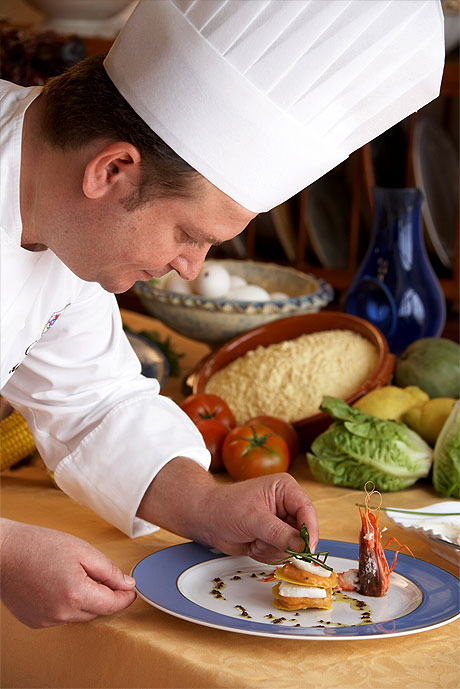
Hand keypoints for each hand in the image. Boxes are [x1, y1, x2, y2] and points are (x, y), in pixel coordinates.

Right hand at [0, 520, 135, 627]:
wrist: (3, 552)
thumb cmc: (39, 545)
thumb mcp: (82, 550)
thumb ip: (108, 570)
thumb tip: (127, 584)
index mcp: (76, 595)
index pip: (112, 605)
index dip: (125, 597)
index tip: (131, 590)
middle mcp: (61, 614)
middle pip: (97, 611)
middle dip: (105, 595)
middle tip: (101, 574)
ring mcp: (46, 620)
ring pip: (80, 615)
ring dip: (85, 600)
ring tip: (73, 574)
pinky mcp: (35, 621)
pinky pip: (62, 616)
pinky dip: (67, 604)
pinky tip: (58, 585)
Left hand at [138, 459, 317, 563]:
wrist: (206, 519)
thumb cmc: (225, 508)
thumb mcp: (254, 519)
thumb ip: (279, 533)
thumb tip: (301, 546)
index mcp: (285, 489)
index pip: (307, 510)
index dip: (309, 531)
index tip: (306, 550)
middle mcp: (287, 505)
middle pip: (303, 532)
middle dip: (283, 543)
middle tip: (262, 541)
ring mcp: (281, 522)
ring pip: (292, 547)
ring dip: (272, 549)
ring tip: (253, 539)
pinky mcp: (275, 537)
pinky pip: (281, 554)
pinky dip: (266, 554)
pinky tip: (252, 544)